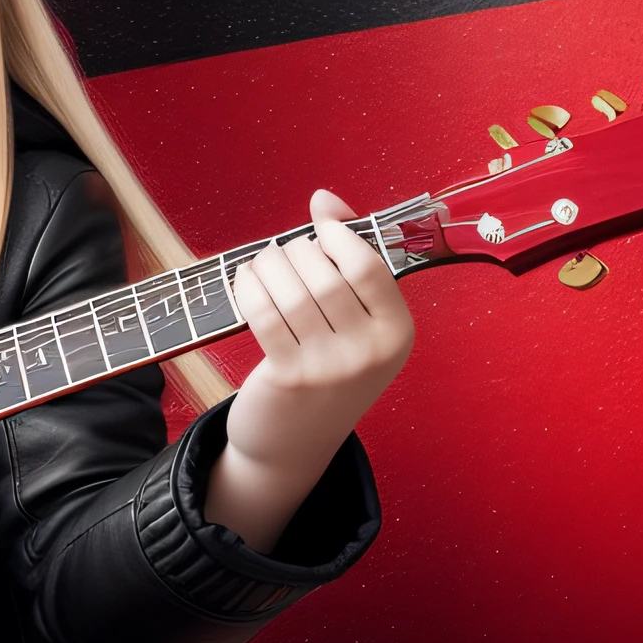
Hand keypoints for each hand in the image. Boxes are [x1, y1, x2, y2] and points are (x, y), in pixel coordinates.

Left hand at [205, 189, 414, 551]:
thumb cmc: (325, 368)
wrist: (293, 444)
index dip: (338, 233)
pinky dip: (249, 285)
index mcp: (397, 333)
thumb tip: (325, 197)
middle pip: (325, 272)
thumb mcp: (354, 324)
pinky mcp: (289, 376)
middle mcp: (370, 352)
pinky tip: (245, 279)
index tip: (318, 221)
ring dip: (268, 264)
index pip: (369, 264)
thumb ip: (348, 259)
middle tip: (284, 255)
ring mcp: (330, 367)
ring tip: (262, 265)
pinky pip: (263, 311)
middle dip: (296, 250)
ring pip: (292, 288)